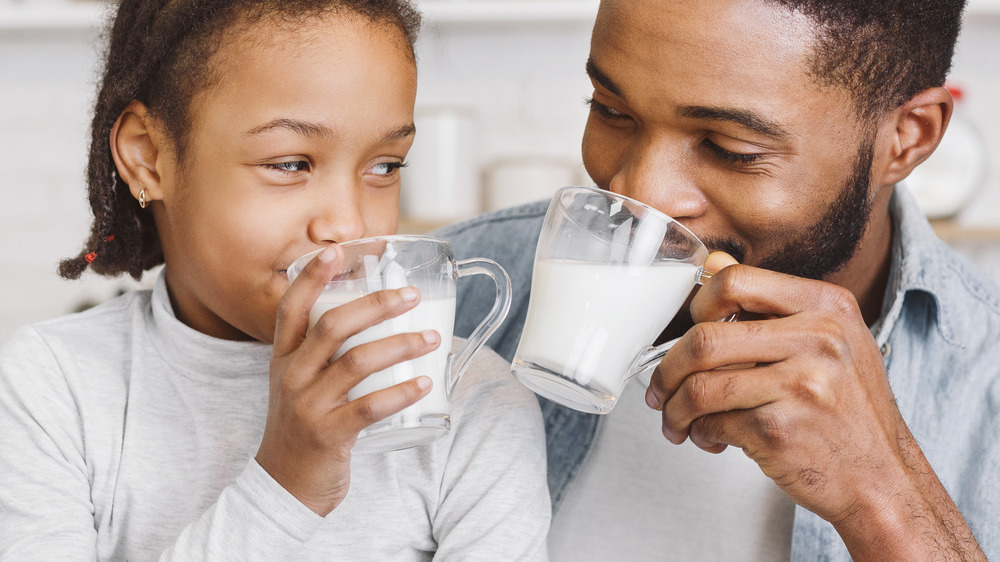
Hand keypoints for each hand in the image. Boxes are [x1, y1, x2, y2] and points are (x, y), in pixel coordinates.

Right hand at [256, 245, 438, 515]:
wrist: (282, 487)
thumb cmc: (302, 427)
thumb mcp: (299, 384)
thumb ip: (323, 353)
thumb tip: (372, 318)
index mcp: (284, 359)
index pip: (292, 309)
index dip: (312, 278)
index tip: (336, 250)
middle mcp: (292, 377)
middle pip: (333, 327)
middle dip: (376, 305)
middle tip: (412, 296)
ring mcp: (308, 406)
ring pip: (357, 363)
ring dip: (401, 345)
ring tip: (432, 338)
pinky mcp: (328, 435)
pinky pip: (369, 408)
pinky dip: (401, 393)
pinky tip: (426, 384)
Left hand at [645, 254, 983, 558]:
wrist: (882, 480)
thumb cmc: (849, 411)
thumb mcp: (830, 341)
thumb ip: (771, 303)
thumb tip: (714, 264)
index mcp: (827, 306)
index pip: (736, 280)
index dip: (699, 304)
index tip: (690, 328)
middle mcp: (818, 340)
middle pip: (705, 338)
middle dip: (669, 368)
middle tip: (661, 387)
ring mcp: (800, 385)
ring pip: (700, 387)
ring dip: (675, 408)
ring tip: (678, 419)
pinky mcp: (779, 429)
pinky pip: (712, 423)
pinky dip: (700, 433)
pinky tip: (710, 438)